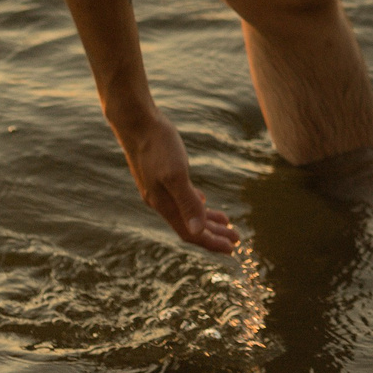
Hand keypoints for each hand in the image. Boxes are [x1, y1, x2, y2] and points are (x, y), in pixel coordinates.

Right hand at [111, 105, 238, 252]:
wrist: (136, 122)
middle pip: (190, 227)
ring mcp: (160, 190)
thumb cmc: (158, 146)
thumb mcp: (176, 173)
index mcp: (164, 205)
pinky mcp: (161, 177)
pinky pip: (182, 198)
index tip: (231, 250)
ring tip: (227, 225)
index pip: (190, 233)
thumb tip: (197, 232)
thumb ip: (187, 202)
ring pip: (187, 212)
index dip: (211, 243)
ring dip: (207, 220)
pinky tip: (202, 200)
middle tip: (236, 240)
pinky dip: (196, 204)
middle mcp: (161, 202)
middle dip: (214, 234)